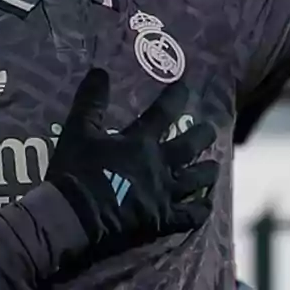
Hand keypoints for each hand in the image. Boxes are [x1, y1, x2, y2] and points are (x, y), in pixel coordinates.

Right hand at [47, 69, 218, 254]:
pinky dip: (201, 209)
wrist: (76, 214)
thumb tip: (99, 70)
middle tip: (211, 129)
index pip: (163, 112)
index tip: (186, 86)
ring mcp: (165, 192)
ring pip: (197, 179)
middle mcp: (160, 163)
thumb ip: (91, 101)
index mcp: (140, 141)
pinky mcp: (164, 218)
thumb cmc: (76, 171)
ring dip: (208, 171)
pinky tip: (206, 205)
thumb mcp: (78, 130)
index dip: (176, 97)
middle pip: (190, 145)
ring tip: (214, 167)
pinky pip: (190, 215)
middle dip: (203, 135)